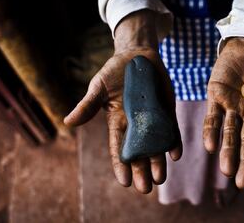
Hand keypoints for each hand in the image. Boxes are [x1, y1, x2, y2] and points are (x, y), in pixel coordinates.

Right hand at [64, 10, 181, 193]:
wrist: (137, 55)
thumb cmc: (114, 71)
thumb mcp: (99, 87)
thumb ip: (87, 105)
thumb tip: (68, 122)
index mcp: (117, 121)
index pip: (118, 148)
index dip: (121, 165)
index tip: (125, 182)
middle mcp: (135, 124)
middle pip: (139, 152)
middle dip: (142, 170)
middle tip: (145, 188)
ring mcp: (152, 118)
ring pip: (155, 145)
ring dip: (158, 162)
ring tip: (160, 179)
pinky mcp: (166, 110)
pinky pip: (171, 129)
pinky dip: (173, 141)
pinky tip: (175, 154)